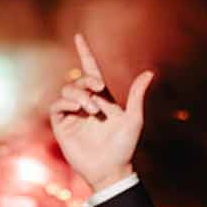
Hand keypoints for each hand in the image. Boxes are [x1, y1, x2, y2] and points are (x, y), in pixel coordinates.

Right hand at [49, 33, 153, 193]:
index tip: (79, 36)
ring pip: (67, 90)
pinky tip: (78, 109)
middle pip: (78, 80)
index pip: (90, 71)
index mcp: (102, 99)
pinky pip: (57, 105)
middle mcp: (86, 104)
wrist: (111, 170)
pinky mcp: (62, 125)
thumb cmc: (125, 146)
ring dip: (79, 95)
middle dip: (86, 81)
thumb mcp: (134, 118)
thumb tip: (149, 72)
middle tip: (98, 91)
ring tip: (92, 109)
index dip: (85, 54)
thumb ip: (137, 95)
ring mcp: (72, 114)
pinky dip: (66, 102)